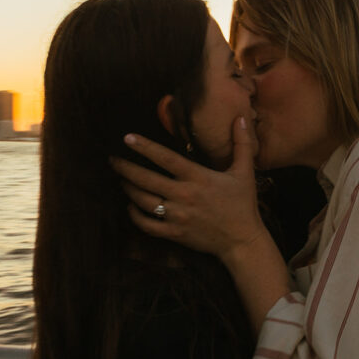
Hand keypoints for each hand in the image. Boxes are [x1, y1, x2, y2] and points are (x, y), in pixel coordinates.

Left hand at [111, 116, 266, 258]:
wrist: (242, 240)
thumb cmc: (243, 205)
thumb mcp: (245, 172)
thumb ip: (242, 143)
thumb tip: (242, 118)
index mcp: (198, 178)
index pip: (166, 158)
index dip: (145, 147)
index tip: (127, 138)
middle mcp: (184, 195)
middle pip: (146, 179)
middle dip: (125, 168)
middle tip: (112, 160)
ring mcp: (177, 216)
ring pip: (143, 201)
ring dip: (129, 189)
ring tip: (122, 180)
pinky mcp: (174, 233)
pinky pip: (147, 224)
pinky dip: (134, 215)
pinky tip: (130, 206)